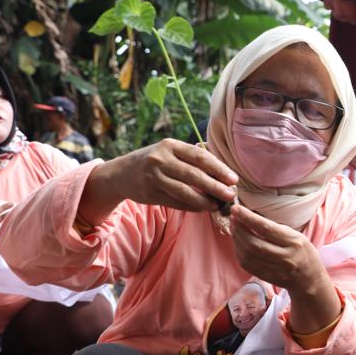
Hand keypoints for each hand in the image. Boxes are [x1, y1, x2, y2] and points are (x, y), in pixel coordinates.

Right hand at [105, 139, 237, 212]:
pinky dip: (191, 206)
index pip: (200, 156)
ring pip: (184, 191)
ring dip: (204, 201)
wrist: (122, 173)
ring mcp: (153, 177)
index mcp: (171, 146)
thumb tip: (222, 176)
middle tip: (230, 195)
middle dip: (215, 186)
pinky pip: (175, 202)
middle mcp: (161, 159)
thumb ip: (192, 160)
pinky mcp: (149, 193)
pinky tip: (202, 209)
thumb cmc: (156, 162)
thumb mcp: (170, 152)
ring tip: (217, 206)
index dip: (219, 168)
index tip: (233, 179)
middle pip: (194, 175)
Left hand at [230, 205, 340, 336]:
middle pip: (254, 243)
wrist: (309, 280)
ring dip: (236, 240)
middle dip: (239, 229)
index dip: (248, 218)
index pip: (267, 228)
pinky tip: (238, 243)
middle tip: (233, 218)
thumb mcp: (297, 236)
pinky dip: (239, 252)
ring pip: (248, 255)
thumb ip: (276, 229)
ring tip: (234, 228)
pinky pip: (247, 264)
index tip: (236, 209)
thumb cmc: (304, 253)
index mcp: (294, 242)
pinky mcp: (267, 277)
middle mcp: (285, 257)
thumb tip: (251, 218)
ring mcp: (275, 270)